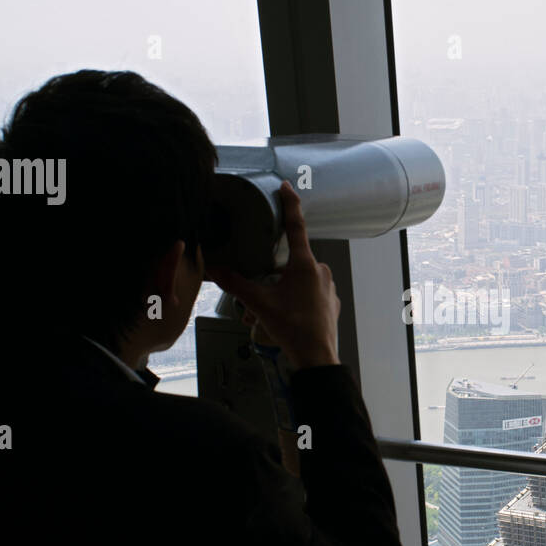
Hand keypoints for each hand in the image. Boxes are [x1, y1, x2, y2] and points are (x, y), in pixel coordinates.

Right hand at [207, 181, 340, 370]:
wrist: (317, 358)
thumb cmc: (293, 328)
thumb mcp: (259, 304)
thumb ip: (235, 284)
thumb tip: (214, 269)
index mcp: (304, 265)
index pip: (296, 226)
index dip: (290, 204)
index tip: (286, 187)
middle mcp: (320, 271)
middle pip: (288, 264)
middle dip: (269, 279)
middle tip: (255, 298)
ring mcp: (328, 288)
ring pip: (297, 283)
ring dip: (278, 295)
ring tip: (264, 317)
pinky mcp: (331, 303)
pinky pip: (308, 296)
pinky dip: (292, 304)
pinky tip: (283, 319)